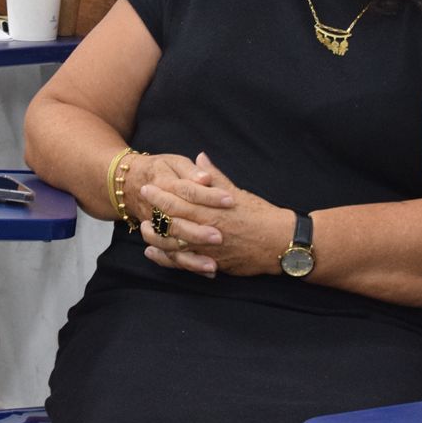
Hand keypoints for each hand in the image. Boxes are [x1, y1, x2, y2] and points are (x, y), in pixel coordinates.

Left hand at [139, 153, 288, 277]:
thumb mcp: (237, 192)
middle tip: (141, 206)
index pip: (180, 200)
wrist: (280, 243)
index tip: (149, 187)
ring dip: (155, 237)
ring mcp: (208, 249)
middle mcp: (208, 230)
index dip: (161, 195)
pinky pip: (183, 263)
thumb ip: (215, 178)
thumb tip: (200, 159)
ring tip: (144, 229)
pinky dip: (166, 259)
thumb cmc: (261, 215)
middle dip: (154, 213)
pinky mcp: (212, 264)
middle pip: (172, 222)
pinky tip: (154, 253)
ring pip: (174, 245)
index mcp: (213, 209)